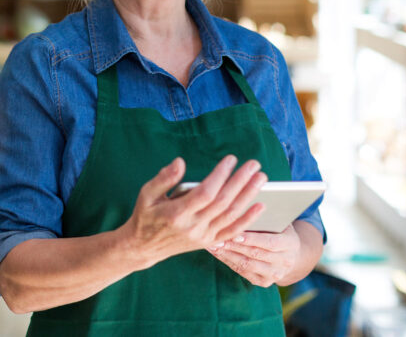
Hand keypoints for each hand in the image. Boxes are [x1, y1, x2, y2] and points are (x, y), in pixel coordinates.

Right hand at [118, 155, 267, 268]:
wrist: (144, 247)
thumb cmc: (145, 215)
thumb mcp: (146, 194)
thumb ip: (163, 178)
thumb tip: (180, 162)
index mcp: (176, 213)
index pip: (205, 192)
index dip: (220, 175)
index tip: (231, 159)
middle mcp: (193, 227)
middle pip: (223, 202)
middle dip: (241, 181)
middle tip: (254, 164)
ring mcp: (203, 236)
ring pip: (231, 215)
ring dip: (248, 196)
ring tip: (261, 178)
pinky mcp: (209, 242)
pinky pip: (232, 231)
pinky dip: (248, 219)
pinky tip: (260, 206)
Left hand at [209, 226, 302, 286]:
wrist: (291, 254)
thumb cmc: (280, 230)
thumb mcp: (279, 221)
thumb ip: (266, 218)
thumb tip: (245, 207)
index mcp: (290, 244)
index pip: (270, 242)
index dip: (252, 239)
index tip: (235, 233)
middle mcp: (285, 262)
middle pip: (256, 254)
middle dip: (234, 246)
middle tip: (216, 238)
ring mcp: (275, 274)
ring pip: (247, 265)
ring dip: (228, 255)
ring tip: (212, 245)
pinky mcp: (264, 282)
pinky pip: (243, 272)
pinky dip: (228, 262)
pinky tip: (217, 253)